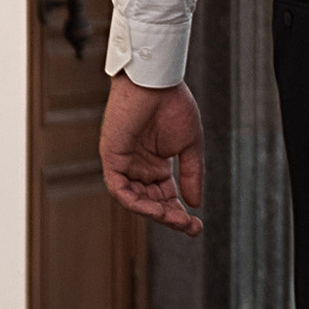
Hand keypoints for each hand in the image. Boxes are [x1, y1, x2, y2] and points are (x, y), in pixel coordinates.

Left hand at [100, 76, 204, 235]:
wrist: (157, 81)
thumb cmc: (173, 104)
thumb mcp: (189, 145)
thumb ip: (191, 174)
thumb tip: (195, 204)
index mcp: (157, 164)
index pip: (166, 197)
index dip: (179, 214)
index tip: (196, 227)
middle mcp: (139, 167)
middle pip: (152, 202)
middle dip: (169, 217)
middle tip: (188, 227)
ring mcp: (124, 163)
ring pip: (135, 199)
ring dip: (154, 212)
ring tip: (174, 219)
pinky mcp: (112, 157)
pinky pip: (119, 188)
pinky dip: (134, 201)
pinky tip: (153, 208)